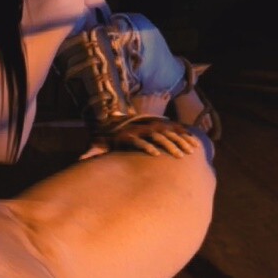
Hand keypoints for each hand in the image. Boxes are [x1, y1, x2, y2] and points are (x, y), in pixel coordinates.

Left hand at [81, 118, 199, 159]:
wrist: (124, 119)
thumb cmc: (113, 137)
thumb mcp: (102, 142)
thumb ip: (93, 150)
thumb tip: (80, 158)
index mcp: (132, 134)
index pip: (140, 140)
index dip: (146, 147)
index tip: (154, 156)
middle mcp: (146, 128)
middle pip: (159, 136)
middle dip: (170, 145)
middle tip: (180, 156)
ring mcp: (156, 125)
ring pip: (171, 132)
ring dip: (182, 141)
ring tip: (192, 151)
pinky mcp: (164, 125)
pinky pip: (178, 129)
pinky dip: (187, 136)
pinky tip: (196, 144)